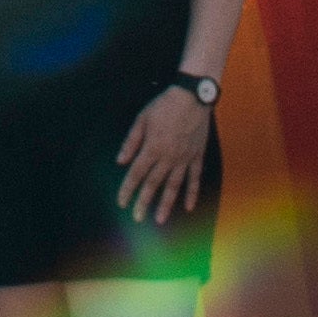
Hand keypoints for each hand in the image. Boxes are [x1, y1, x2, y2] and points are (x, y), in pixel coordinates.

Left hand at [114, 87, 211, 224]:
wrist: (192, 97)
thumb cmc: (164, 105)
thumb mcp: (142, 119)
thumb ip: (131, 142)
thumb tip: (120, 161)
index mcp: (152, 147)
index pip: (136, 174)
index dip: (128, 189)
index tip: (121, 203)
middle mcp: (168, 157)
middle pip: (153, 184)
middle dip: (144, 202)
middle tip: (137, 218)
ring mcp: (184, 158)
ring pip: (174, 186)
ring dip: (166, 204)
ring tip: (159, 220)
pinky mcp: (197, 156)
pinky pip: (194, 178)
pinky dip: (191, 193)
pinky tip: (188, 207)